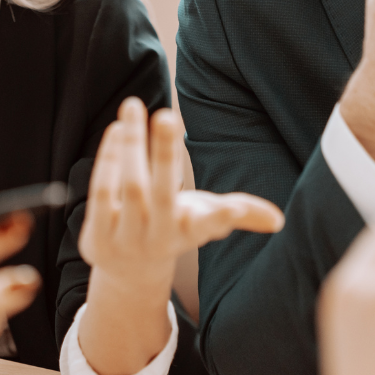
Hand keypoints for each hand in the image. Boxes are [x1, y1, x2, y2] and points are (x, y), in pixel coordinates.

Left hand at [77, 99, 283, 374]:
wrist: (129, 270)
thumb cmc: (174, 229)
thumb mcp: (206, 221)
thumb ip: (242, 214)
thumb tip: (278, 219)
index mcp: (190, 232)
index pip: (207, 225)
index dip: (221, 217)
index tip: (231, 208)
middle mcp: (158, 237)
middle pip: (162, 194)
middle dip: (164, 155)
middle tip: (167, 115)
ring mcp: (126, 236)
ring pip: (129, 187)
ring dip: (131, 145)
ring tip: (132, 105)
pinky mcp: (97, 233)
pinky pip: (102, 192)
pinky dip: (110, 159)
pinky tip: (116, 129)